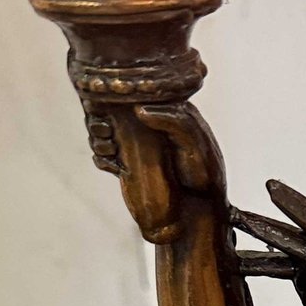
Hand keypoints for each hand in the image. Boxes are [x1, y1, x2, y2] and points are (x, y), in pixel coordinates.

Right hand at [84, 102, 223, 245]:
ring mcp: (140, 146)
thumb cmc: (207, 175)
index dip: (118, 99)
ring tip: (109, 149)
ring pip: (106, 134)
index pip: (136, 95)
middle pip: (114, 113)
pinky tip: (113, 166)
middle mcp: (151, 127)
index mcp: (169, 112)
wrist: (203, 210)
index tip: (109, 107)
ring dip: (99, 139)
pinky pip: (107, 157)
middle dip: (101, 119)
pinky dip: (102, 159)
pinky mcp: (131, 166)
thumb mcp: (195, 143)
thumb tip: (140, 110)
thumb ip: (173, 121)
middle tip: (106, 132)